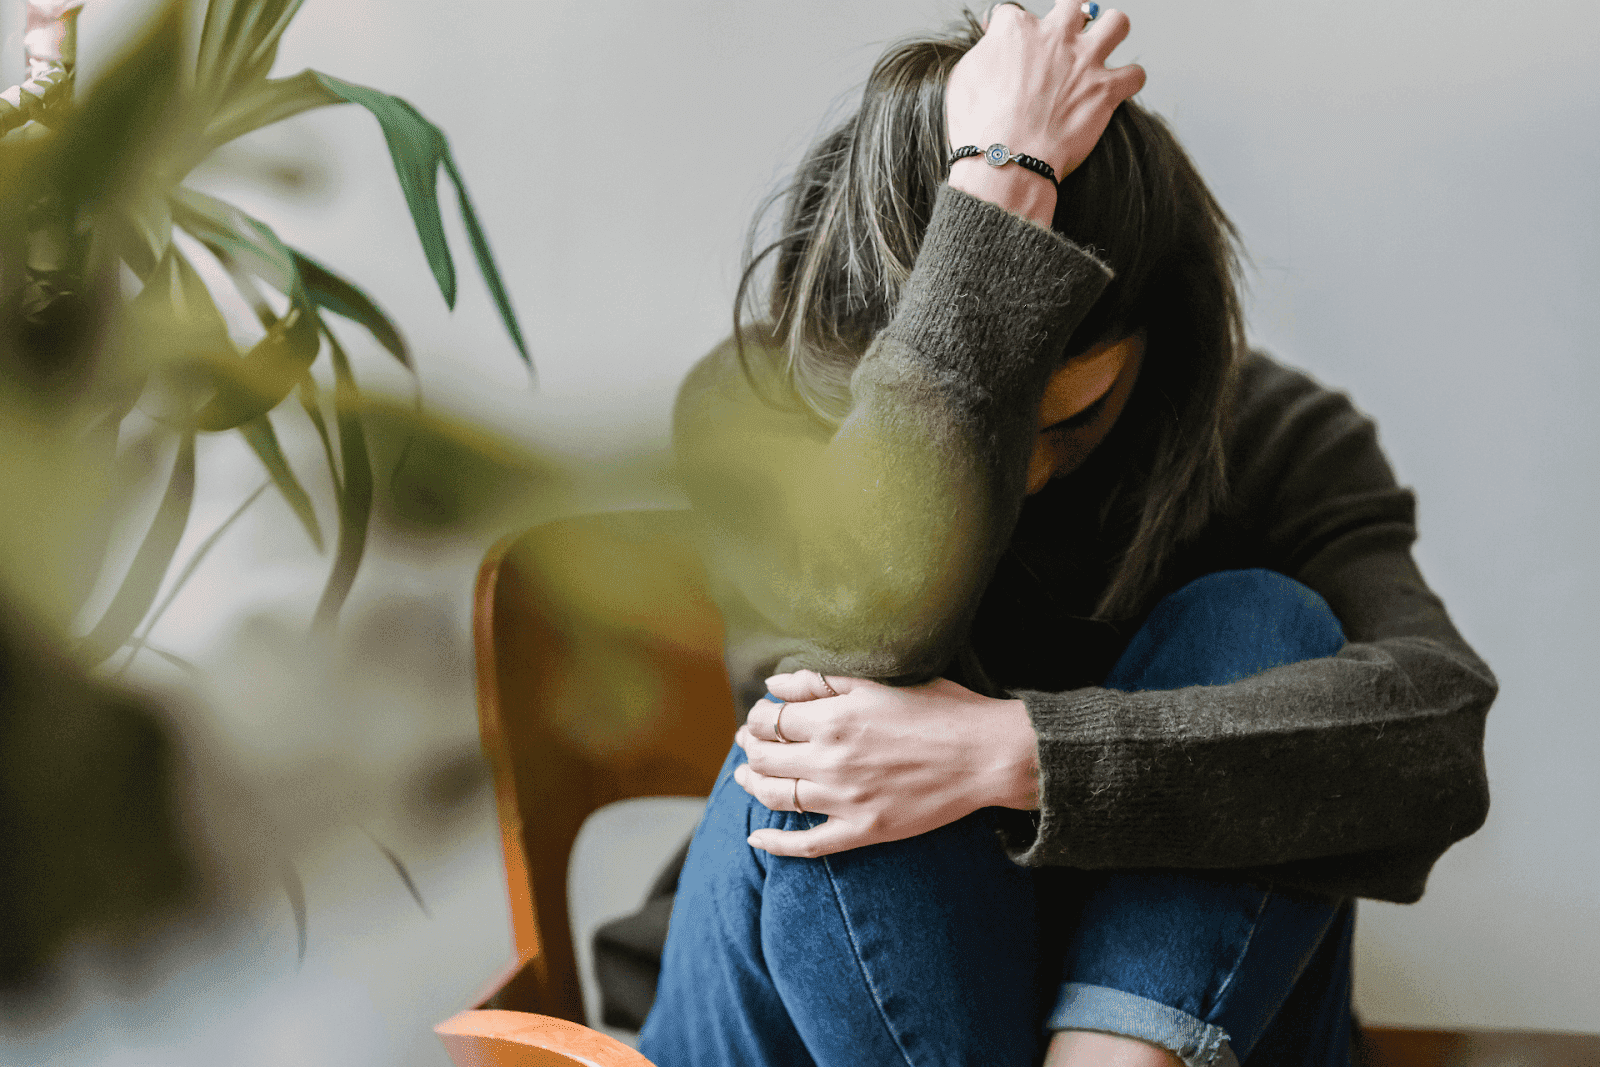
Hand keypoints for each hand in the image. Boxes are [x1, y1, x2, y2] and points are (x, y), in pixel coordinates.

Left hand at [732, 669, 1039, 857]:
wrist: (987, 755)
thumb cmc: (940, 709)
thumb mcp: (880, 682)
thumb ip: (822, 682)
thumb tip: (774, 686)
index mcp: (834, 718)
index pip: (770, 720)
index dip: (758, 717)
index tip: (761, 717)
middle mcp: (831, 760)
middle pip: (765, 757)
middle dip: (749, 748)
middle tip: (747, 743)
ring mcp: (845, 800)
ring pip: (776, 797)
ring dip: (752, 785)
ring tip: (746, 777)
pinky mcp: (863, 831)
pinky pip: (807, 845)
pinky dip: (775, 845)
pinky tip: (756, 840)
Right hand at [949, 2, 1144, 185]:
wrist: (1005, 162)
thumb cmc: (979, 128)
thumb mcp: (964, 80)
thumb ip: (985, 54)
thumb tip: (993, 50)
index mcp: (1017, 30)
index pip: (1015, 13)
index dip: (1009, 32)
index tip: (1009, 50)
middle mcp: (1055, 37)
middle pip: (1074, 4)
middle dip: (1069, 19)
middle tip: (1062, 41)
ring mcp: (1085, 61)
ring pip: (1117, 23)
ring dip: (1110, 34)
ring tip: (1099, 53)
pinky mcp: (1106, 91)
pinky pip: (1135, 74)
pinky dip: (1128, 81)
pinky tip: (1117, 90)